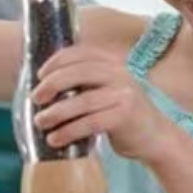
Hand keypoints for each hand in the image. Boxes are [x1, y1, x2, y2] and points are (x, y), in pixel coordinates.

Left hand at [32, 45, 168, 160]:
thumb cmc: (122, 116)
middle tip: (36, 99)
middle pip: (79, 72)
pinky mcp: (125, 117)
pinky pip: (90, 122)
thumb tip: (43, 88)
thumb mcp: (107, 92)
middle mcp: (119, 75)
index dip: (57, 61)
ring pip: (82, 100)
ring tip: (40, 122)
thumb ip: (85, 85)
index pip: (81, 53)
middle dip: (52, 84)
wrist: (156, 138)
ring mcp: (124, 95)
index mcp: (112, 64)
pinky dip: (68, 131)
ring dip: (56, 112)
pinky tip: (55, 139)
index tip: (39, 75)